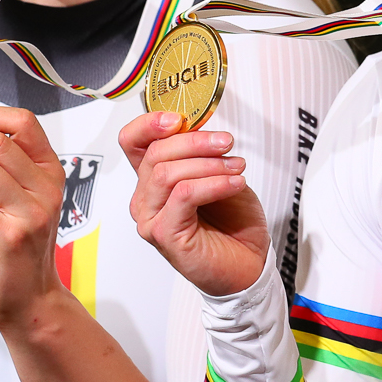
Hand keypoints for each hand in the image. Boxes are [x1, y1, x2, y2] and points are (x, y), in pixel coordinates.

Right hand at [119, 111, 267, 295]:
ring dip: (208, 164)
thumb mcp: (219, 174)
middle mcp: (146, 198)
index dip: (149, 124)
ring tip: (237, 168)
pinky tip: (235, 184)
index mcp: (153, 179)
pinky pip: (184, 195)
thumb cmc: (233, 222)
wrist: (249, 263)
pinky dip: (214, 184)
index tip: (178, 118)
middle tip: (226, 143)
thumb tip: (199, 126)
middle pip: (155, 154)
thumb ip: (201, 153)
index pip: (133, 143)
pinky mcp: (165, 235)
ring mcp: (151, 219)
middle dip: (195, 141)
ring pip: (167, 173)